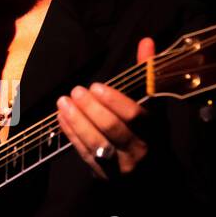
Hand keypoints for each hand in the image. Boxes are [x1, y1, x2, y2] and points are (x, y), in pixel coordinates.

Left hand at [56, 36, 153, 179]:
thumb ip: (147, 73)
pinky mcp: (105, 176)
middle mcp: (139, 149)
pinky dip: (72, 135)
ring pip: (97, 143)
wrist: (152, 173)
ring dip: (77, 121)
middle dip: (91, 109)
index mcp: (153, 129)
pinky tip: (62, 118)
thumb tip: (146, 40)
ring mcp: (121, 166)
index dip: (114, 100)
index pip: (135, 115)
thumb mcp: (153, 104)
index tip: (96, 86)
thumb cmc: (148, 131)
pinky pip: (85, 154)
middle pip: (113, 129)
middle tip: (75, 91)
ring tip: (62, 102)